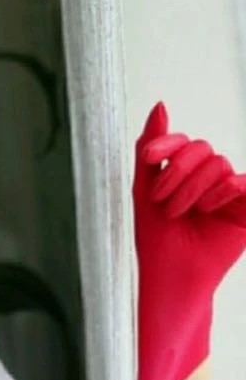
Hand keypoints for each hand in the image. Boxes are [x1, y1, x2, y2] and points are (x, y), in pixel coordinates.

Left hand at [133, 101, 245, 379]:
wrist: (171, 274)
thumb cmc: (155, 237)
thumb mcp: (144, 190)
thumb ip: (150, 151)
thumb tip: (160, 104)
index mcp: (182, 173)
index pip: (181, 142)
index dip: (166, 144)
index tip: (149, 157)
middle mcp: (207, 178)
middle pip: (201, 148)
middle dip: (177, 173)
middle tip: (163, 202)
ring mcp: (228, 191)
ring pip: (217, 163)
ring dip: (192, 188)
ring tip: (182, 213)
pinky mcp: (245, 207)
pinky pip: (239, 182)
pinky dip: (220, 193)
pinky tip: (208, 210)